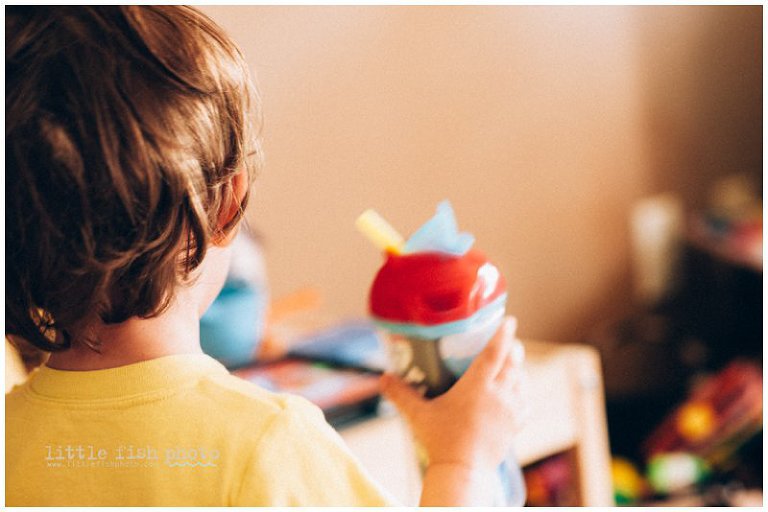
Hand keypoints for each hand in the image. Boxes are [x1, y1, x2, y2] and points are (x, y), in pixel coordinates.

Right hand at [380, 316, 525, 472]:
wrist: (463, 471)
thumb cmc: (441, 441)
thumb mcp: (418, 415)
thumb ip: (401, 394)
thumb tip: (383, 378)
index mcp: (477, 386)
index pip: (495, 352)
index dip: (504, 333)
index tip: (510, 320)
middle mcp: (499, 394)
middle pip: (513, 362)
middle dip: (512, 348)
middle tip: (508, 340)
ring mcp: (510, 410)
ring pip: (522, 381)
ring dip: (519, 369)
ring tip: (512, 364)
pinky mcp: (515, 426)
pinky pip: (526, 403)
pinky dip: (523, 393)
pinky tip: (517, 392)